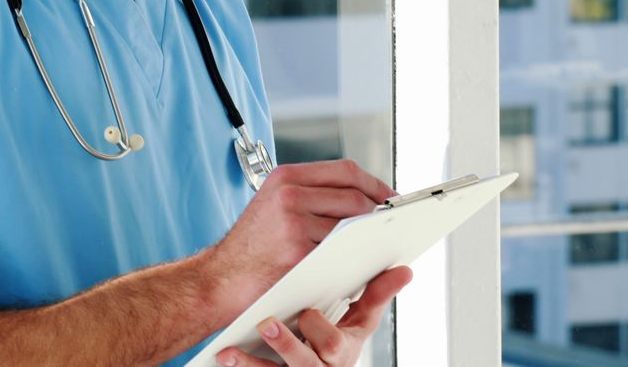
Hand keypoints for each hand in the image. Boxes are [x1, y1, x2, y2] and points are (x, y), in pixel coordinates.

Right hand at [206, 160, 395, 318]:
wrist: (217, 280)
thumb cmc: (250, 248)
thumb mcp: (273, 206)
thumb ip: (311, 196)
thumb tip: (363, 201)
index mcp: (286, 177)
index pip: (346, 170)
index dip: (375, 184)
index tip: (390, 198)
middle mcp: (289, 194)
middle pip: (354, 196)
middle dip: (378, 213)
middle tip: (391, 226)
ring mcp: (293, 223)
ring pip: (351, 226)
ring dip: (368, 238)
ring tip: (375, 245)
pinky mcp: (297, 253)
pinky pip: (339, 253)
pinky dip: (353, 259)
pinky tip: (357, 264)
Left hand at [215, 267, 412, 366]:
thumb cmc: (336, 344)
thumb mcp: (358, 325)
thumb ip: (377, 296)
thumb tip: (405, 270)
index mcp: (343, 351)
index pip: (337, 344)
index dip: (322, 331)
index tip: (306, 314)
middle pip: (307, 364)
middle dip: (289, 346)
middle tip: (268, 325)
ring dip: (253, 365)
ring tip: (232, 351)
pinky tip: (223, 355)